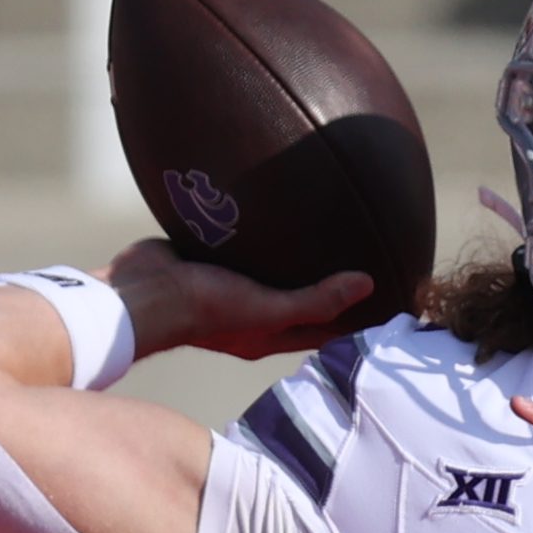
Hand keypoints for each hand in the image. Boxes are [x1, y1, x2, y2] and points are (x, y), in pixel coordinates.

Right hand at [102, 240, 373, 361]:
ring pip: (279, 267)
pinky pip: (251, 243)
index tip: (395, 295)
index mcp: (273, 332)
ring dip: (304, 251)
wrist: (137, 290)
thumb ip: (314, 301)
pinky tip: (287, 200)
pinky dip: (269, 229)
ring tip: (339, 220)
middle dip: (339, 281)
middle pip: (308, 297)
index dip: (361, 316)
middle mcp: (258, 311)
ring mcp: (236, 284)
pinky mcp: (216, 257)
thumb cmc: (202, 307)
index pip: (329, 328)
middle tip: (376, 249)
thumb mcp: (266, 308)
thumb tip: (368, 284)